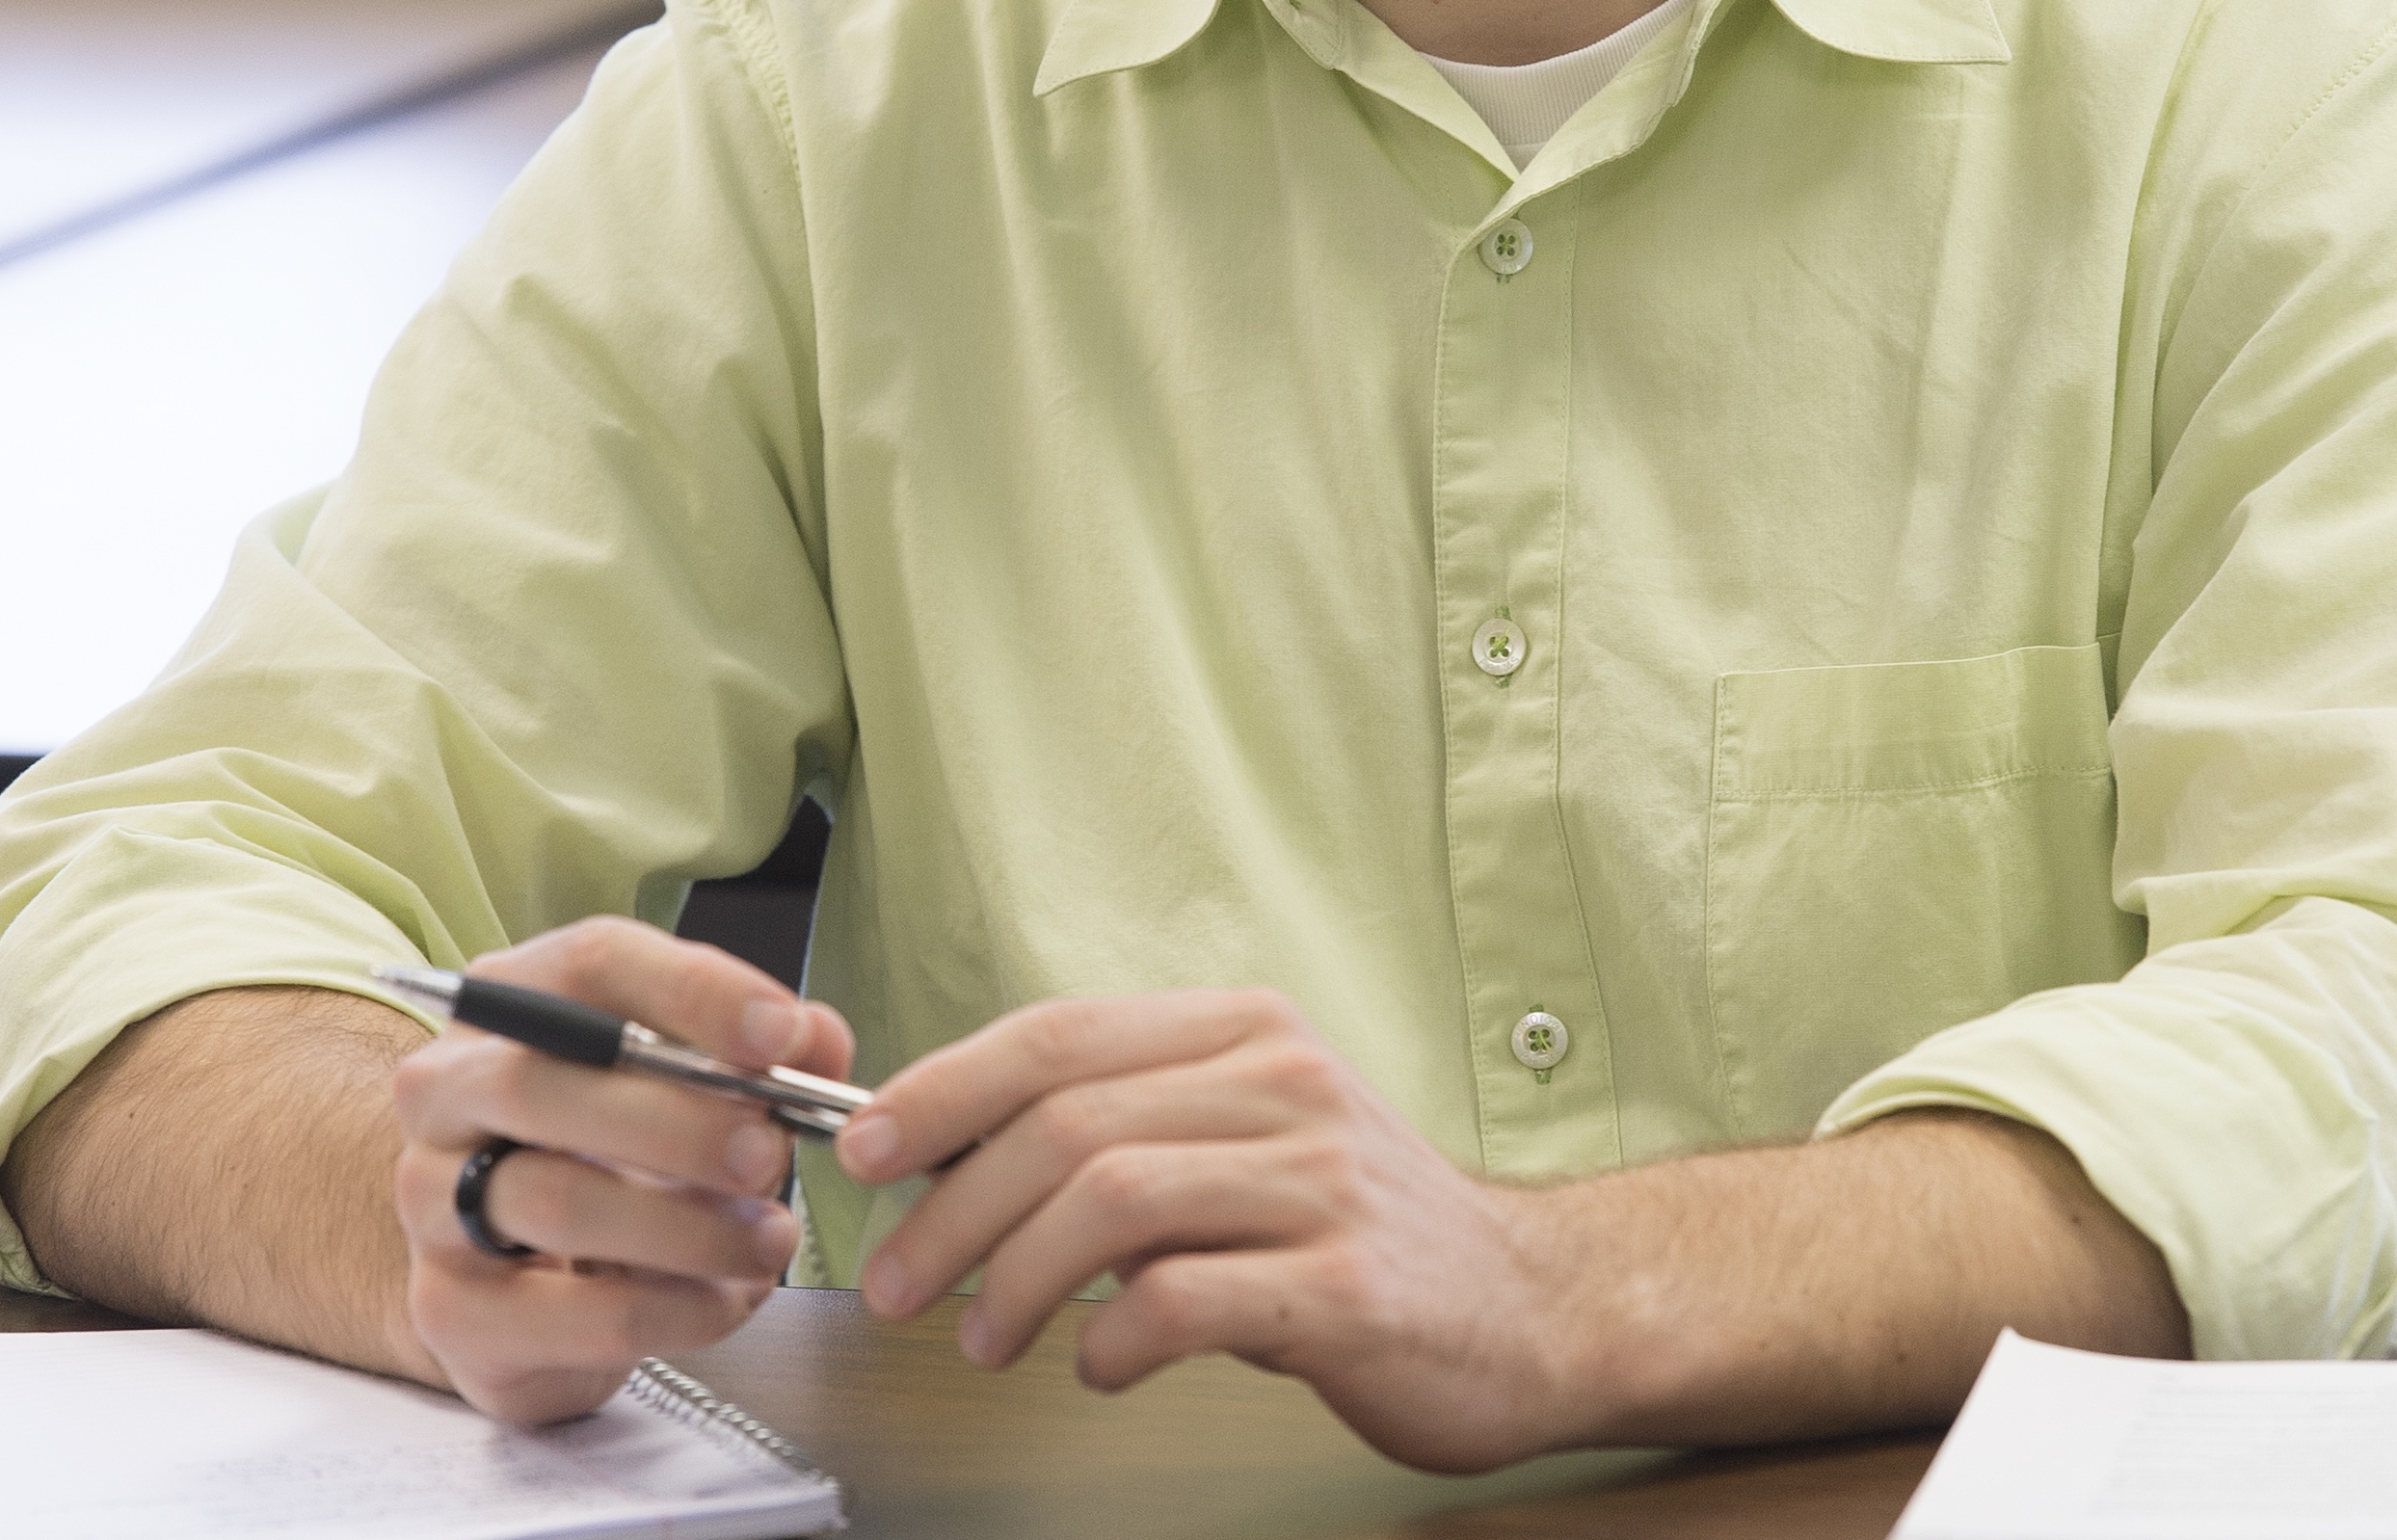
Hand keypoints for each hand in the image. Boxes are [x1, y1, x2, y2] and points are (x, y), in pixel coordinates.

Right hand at [390, 918, 855, 1424]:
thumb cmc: (614, 1144)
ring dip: (684, 1226)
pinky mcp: (450, 1313)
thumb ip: (760, 1050)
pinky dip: (666, 1309)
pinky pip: (562, 1313)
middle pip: (545, 1081)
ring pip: (553, 1201)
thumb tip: (817, 1043)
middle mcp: (448, 1089)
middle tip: (772, 1153)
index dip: (695, 992)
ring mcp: (429, 1204)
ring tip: (770, 1240)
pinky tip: (729, 1301)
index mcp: (511, 999)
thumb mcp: (685, 1076)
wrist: (518, 1271)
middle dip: (677, 1120)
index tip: (783, 1037)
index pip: (594, 963)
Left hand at [835, 987, 1573, 1471]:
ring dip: (1016, 1276)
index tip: (865, 1150)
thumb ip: (1130, 1127)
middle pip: (1068, 1120)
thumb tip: (956, 1150)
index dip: (944, 1089)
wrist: (1531, 1304)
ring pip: (1113, 1198)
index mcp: (1243, 1030)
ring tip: (984, 1336)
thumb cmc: (1361, 1228)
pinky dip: (1114, 1338)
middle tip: (898, 1280)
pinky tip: (1098, 1365)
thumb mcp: (1246, 1141)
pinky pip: (1189, 1298)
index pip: (1058, 1035)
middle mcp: (1281, 1082)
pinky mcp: (1348, 1283)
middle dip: (953, 1204)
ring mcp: (1321, 1179)